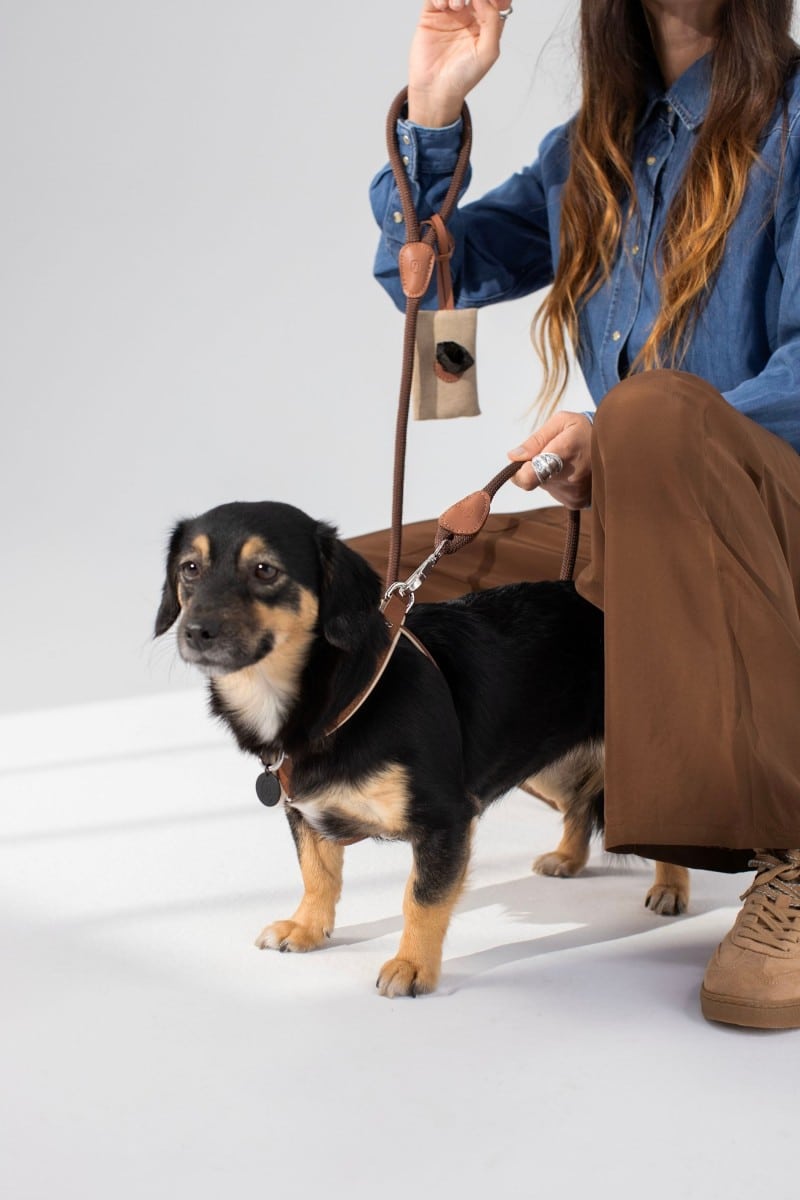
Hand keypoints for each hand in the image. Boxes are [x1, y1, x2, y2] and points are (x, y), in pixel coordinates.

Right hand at [408, 0, 509, 126]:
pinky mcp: (431, 16)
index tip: (491, 0)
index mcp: (486, 24)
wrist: (436, 90)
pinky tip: (443, 6)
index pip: (495, 0)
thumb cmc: (462, 78)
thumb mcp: (488, 52)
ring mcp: (449, 15)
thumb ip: (492, 22)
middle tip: (470, 1)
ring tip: (456, 6)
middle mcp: (468, 17)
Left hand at [507, 411, 593, 508]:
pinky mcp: (576, 502)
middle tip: (552, 453)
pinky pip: (554, 493)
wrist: (617, 446)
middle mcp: (570, 476)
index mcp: (564, 451)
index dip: (518, 472)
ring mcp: (574, 492)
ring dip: (547, 474)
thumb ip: (535, 439)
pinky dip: (557, 482)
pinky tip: (573, 471)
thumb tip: (513, 457)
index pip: (529, 475)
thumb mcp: (561, 422)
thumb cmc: (584, 429)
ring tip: (567, 461)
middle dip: (534, 466)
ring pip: (543, 486)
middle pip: (533, 479)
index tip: (521, 462)